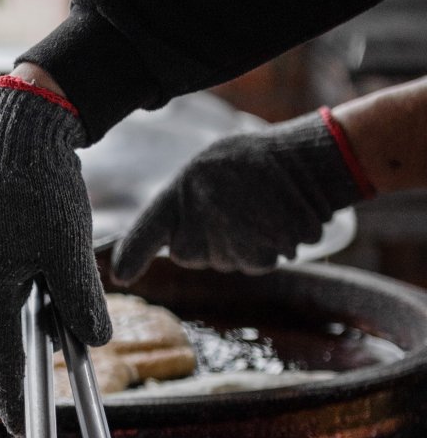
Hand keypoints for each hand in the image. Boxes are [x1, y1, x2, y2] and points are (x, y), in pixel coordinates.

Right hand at [0, 74, 110, 437]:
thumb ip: (81, 302)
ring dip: (34, 307)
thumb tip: (95, 343)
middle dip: (33, 343)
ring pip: (4, 305)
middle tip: (64, 360)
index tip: (20, 434)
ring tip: (63, 284)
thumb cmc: (41, 187)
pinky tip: (48, 265)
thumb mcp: (70, 251)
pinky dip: (26, 285)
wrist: (16, 128)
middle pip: (1, 333)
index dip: (14, 399)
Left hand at [112, 108, 367, 283]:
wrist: (315, 160)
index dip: (132, 255)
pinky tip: (277, 221)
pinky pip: (256, 263)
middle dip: (207, 242)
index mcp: (185, 185)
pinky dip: (267, 248)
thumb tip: (164, 239)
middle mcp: (203, 212)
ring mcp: (233, 234)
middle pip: (190, 255)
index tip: (121, 277)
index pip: (149, 228)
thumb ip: (184, 202)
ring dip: (242, 245)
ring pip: (226, 261)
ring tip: (261, 210)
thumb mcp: (210, 168)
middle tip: (235, 209)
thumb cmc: (259, 162)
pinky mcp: (263, 252)